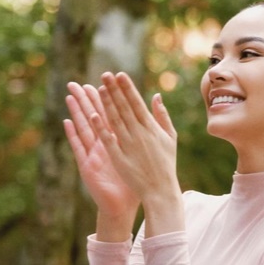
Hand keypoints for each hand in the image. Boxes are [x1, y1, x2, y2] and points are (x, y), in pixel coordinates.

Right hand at [64, 82, 139, 218]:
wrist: (123, 205)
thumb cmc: (132, 182)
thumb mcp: (138, 157)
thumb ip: (141, 138)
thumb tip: (146, 120)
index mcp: (116, 142)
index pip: (110, 116)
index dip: (106, 100)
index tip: (103, 82)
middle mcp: (102, 146)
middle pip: (93, 119)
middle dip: (86, 101)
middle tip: (79, 83)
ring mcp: (93, 155)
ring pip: (83, 129)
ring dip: (77, 113)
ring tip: (70, 96)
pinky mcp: (87, 166)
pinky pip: (79, 148)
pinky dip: (73, 135)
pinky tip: (67, 122)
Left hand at [91, 71, 180, 202]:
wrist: (161, 189)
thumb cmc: (166, 163)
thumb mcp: (170, 137)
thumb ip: (162, 116)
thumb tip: (156, 95)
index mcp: (152, 128)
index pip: (137, 103)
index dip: (127, 88)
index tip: (119, 74)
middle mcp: (140, 134)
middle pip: (124, 108)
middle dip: (114, 90)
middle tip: (105, 74)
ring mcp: (129, 145)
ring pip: (115, 120)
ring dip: (107, 104)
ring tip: (98, 88)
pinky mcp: (120, 158)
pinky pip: (109, 140)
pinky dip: (102, 128)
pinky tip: (94, 115)